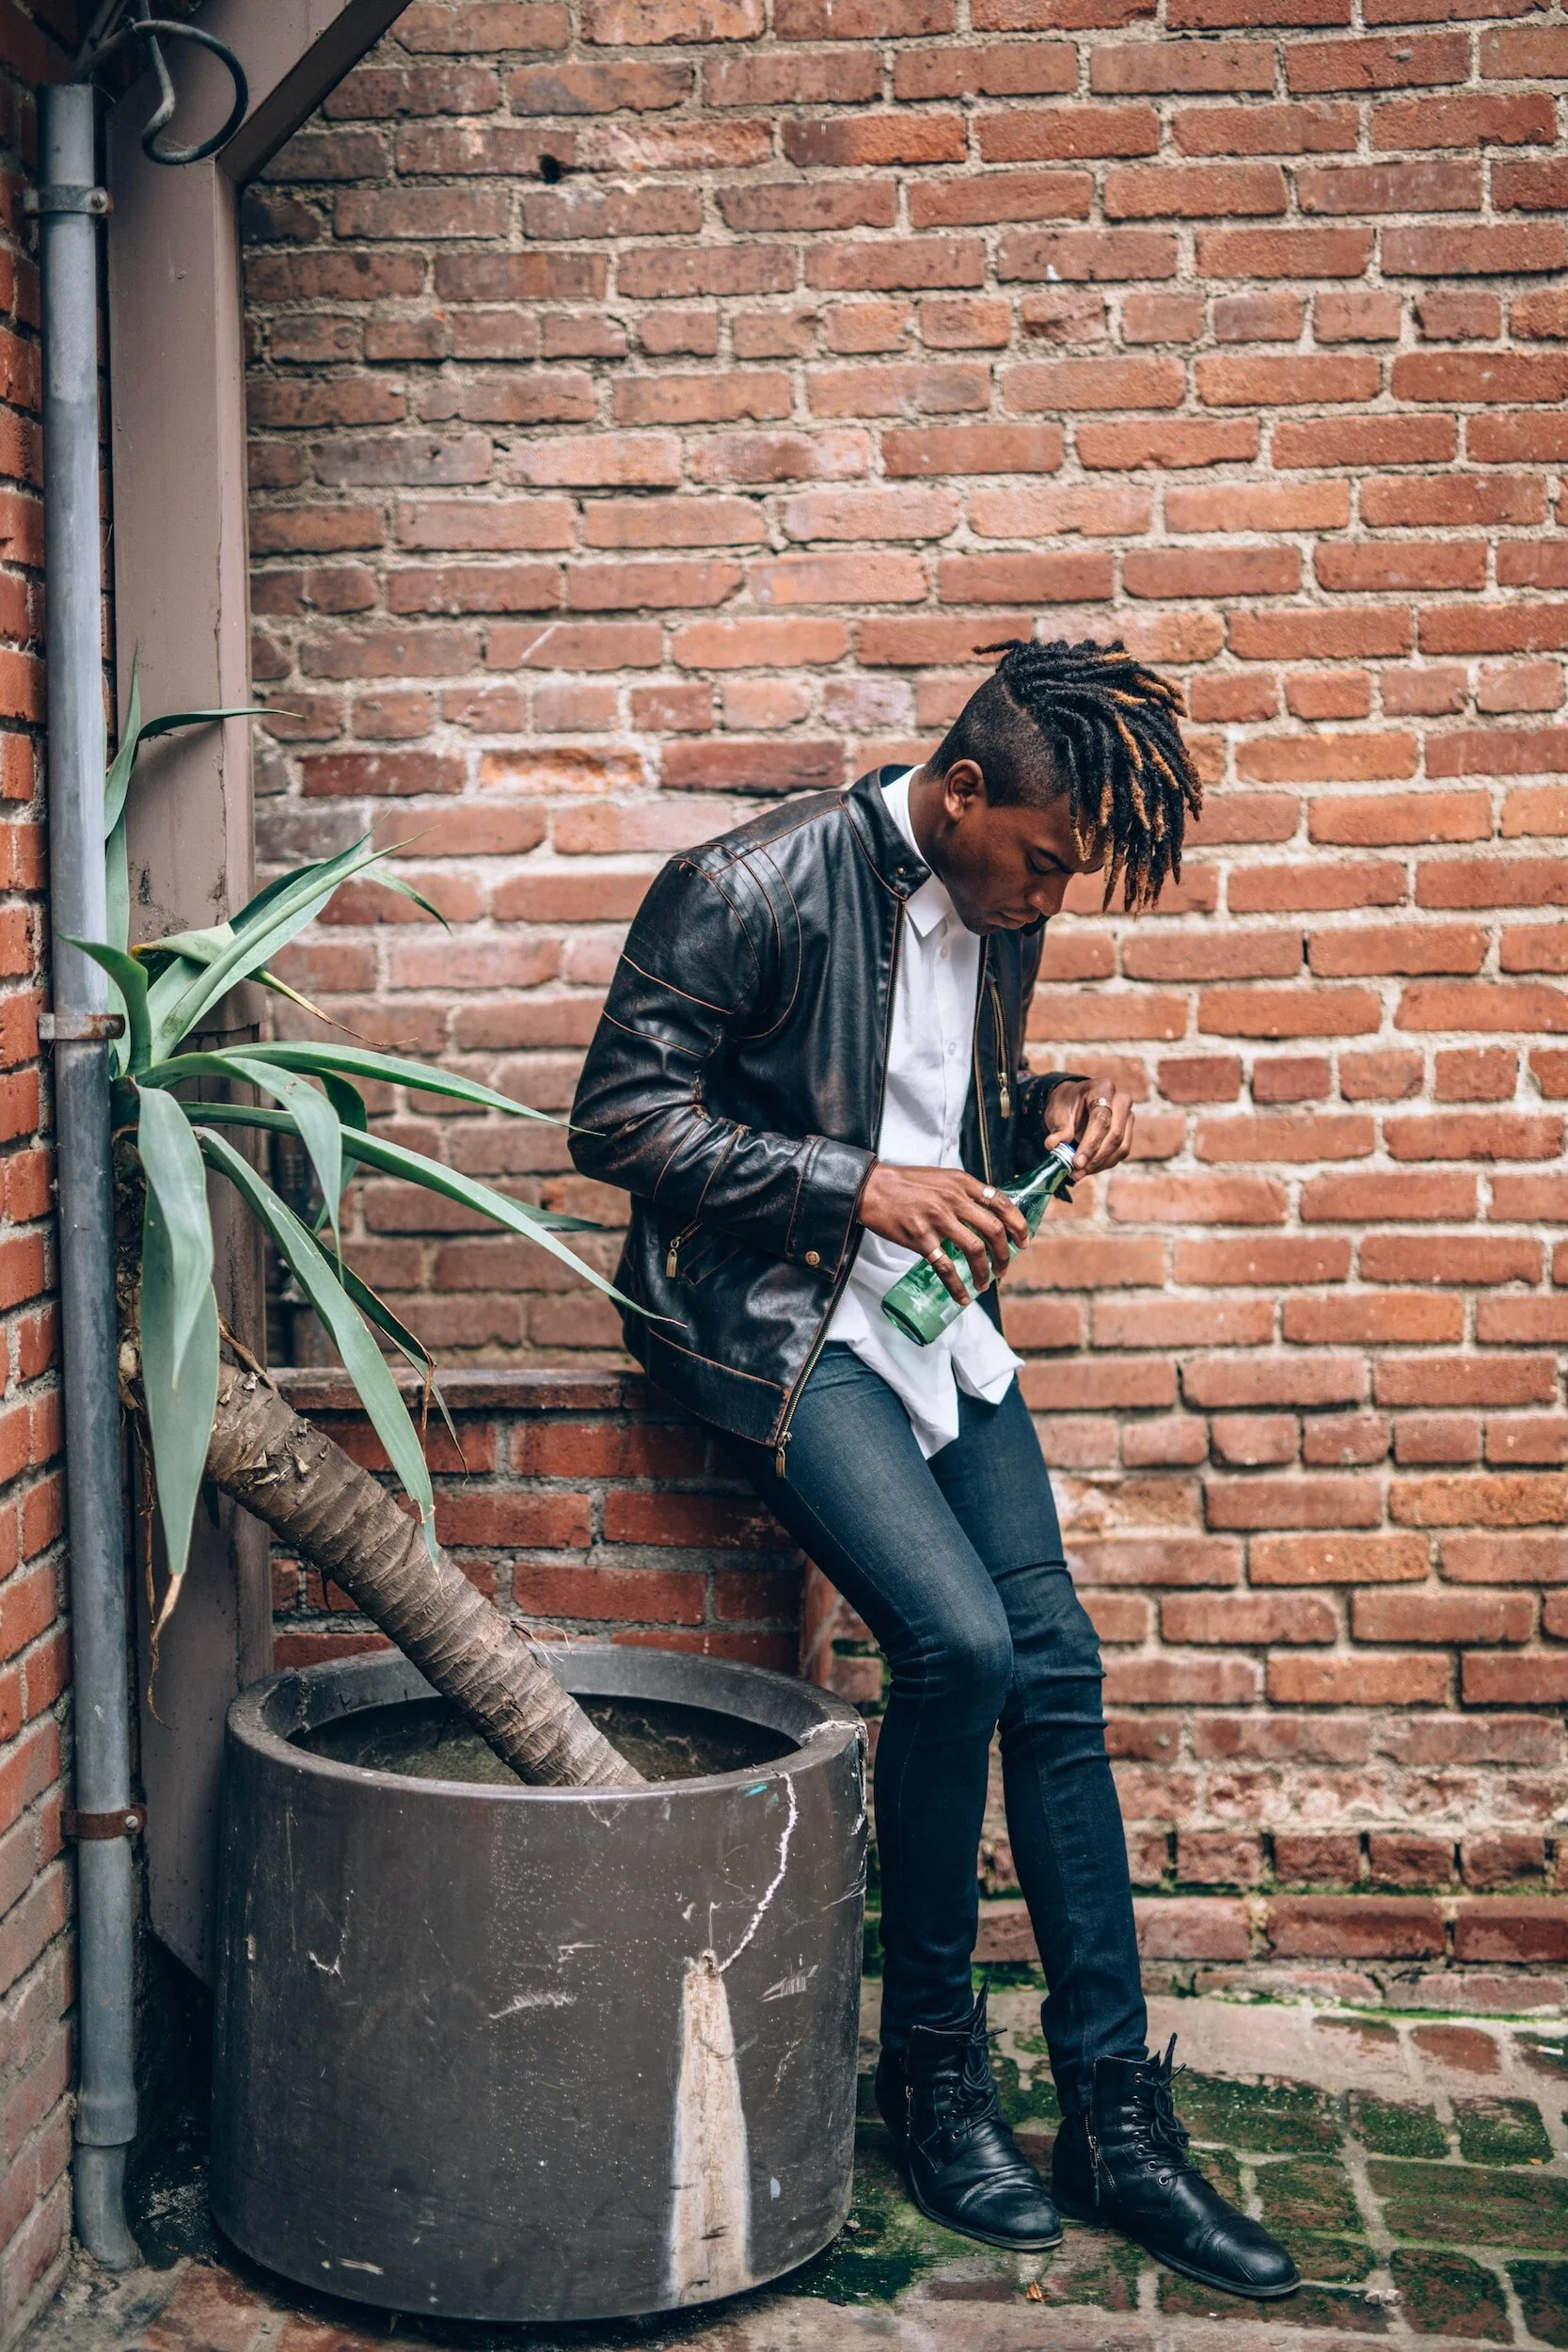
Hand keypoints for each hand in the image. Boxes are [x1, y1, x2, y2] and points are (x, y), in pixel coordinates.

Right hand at [859, 1163, 1028, 1306]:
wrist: (871, 1189)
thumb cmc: (906, 1183)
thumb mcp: (942, 1177)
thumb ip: (964, 1192)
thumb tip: (987, 1213)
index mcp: (962, 1183)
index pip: (1002, 1202)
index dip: (1018, 1224)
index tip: (1023, 1241)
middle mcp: (954, 1200)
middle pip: (994, 1230)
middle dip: (1005, 1254)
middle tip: (1004, 1267)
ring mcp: (938, 1219)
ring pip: (975, 1250)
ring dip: (985, 1271)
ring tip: (986, 1283)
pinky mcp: (921, 1238)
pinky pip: (946, 1267)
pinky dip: (957, 1286)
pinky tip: (962, 1297)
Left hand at [1044, 1076, 1135, 1176]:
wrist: (1075, 1102)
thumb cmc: (1067, 1104)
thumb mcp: (1058, 1111)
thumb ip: (1059, 1128)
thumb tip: (1052, 1145)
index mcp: (1103, 1088)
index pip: (1101, 1119)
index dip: (1090, 1143)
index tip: (1077, 1162)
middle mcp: (1121, 1100)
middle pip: (1115, 1134)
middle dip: (1095, 1157)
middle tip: (1077, 1172)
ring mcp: (1128, 1116)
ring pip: (1121, 1147)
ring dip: (1100, 1164)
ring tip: (1079, 1174)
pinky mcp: (1129, 1131)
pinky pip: (1121, 1152)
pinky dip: (1104, 1164)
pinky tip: (1087, 1169)